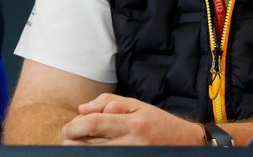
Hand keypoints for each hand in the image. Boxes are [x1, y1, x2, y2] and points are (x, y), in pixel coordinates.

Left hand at [61, 93, 202, 145]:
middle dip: (72, 140)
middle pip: (86, 144)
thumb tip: (82, 108)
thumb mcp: (138, 105)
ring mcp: (129, 155)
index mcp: (133, 123)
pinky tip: (94, 148)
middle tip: (72, 136)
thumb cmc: (159, 123)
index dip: (74, 126)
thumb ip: (109, 102)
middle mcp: (130, 142)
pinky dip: (92, 153)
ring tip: (82, 143)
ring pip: (91, 154)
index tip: (69, 127)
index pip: (93, 124)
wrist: (183, 143)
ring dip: (79, 149)